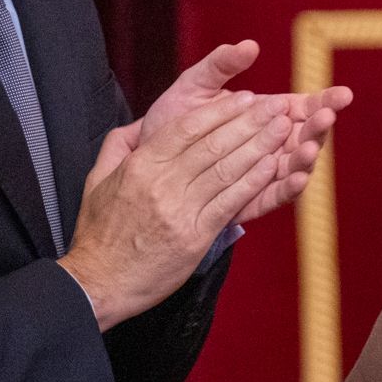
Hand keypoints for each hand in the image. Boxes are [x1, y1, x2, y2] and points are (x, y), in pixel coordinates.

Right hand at [61, 92, 290, 328]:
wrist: (99, 283)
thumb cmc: (100, 233)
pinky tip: (273, 166)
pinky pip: (229, 202)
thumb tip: (141, 124)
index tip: (246, 98)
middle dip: (250, 122)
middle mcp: (161, 184)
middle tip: (277, 106)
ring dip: (260, 146)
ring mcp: (179, 210)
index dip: (220, 111)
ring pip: (226, 169)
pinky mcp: (195, 237)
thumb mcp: (97, 181)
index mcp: (140, 166)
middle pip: (213, 144)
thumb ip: (118, 147)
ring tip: (284, 128)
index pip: (187, 127)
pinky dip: (253, 182)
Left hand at [110, 39, 352, 221]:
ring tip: (307, 147)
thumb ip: (220, 65)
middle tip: (324, 118)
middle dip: (318, 128)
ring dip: (306, 157)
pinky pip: (274, 196)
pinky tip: (296, 178)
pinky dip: (288, 188)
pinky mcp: (250, 199)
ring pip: (294, 166)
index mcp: (267, 116)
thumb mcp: (194, 86)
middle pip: (305, 136)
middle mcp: (272, 145)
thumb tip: (249, 46)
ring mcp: (264, 173)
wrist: (147, 161)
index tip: (342, 94)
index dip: (326, 101)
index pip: (305, 107)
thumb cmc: (173, 122)